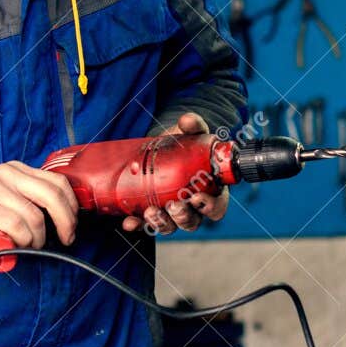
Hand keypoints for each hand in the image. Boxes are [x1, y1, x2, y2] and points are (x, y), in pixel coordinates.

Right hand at [0, 161, 78, 252]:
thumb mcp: (1, 195)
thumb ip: (25, 198)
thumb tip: (59, 216)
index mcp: (14, 169)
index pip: (57, 182)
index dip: (71, 206)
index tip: (72, 225)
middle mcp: (5, 174)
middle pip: (52, 195)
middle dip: (66, 221)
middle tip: (65, 239)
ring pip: (34, 216)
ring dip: (38, 238)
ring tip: (31, 245)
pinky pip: (16, 226)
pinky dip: (23, 240)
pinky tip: (18, 245)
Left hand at [120, 112, 229, 236]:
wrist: (161, 145)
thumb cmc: (184, 143)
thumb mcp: (190, 133)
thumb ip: (193, 125)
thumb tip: (187, 120)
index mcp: (210, 191)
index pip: (216, 207)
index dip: (210, 207)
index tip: (197, 197)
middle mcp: (192, 206)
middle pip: (192, 221)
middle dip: (183, 217)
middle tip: (174, 205)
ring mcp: (171, 212)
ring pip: (170, 226)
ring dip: (161, 223)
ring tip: (150, 212)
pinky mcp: (151, 212)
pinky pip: (145, 225)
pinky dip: (137, 225)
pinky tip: (129, 222)